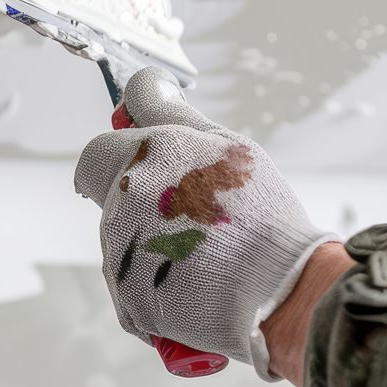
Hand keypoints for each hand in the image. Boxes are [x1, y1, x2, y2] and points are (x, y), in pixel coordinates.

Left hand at [74, 67, 336, 379]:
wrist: (285, 290)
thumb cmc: (262, 215)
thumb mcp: (226, 146)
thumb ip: (172, 115)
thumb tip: (142, 86)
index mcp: (151, 153)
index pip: (101, 147)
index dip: (117, 153)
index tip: (134, 157)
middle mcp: (129, 198)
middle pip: (106, 194)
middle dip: (134, 198)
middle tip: (183, 214)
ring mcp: (123, 252)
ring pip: (119, 239)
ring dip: (148, 241)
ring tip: (203, 256)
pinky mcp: (127, 299)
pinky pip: (129, 285)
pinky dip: (154, 285)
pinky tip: (194, 286)